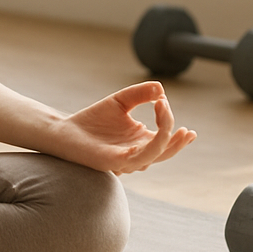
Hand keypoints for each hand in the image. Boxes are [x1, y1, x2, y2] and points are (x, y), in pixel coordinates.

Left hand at [45, 81, 195, 174]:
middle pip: (166, 151)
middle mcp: (137, 154)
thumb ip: (140, 94)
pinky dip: (151, 146)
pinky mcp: (115, 162)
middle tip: (187, 129)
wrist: (65, 131)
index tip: (169, 107)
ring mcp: (127, 160)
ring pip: (156, 155)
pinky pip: (139, 158)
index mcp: (141, 142)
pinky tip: (154, 129)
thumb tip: (161, 88)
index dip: (173, 128)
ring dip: (166, 137)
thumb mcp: (121, 101)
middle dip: (177, 139)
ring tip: (164, 112)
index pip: (166, 139)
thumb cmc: (93, 120)